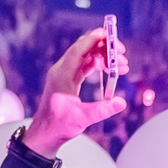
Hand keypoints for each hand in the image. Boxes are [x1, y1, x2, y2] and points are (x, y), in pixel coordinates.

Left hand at [21, 26, 127, 157]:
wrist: (45, 132)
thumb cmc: (58, 125)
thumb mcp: (82, 119)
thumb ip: (102, 110)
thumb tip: (121, 103)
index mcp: (62, 74)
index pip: (78, 50)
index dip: (93, 40)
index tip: (108, 34)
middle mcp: (62, 70)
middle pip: (84, 49)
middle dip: (104, 47)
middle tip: (121, 53)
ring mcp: (65, 73)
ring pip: (86, 56)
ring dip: (103, 57)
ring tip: (121, 66)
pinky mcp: (69, 79)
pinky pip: (84, 64)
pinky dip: (98, 64)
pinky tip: (109, 69)